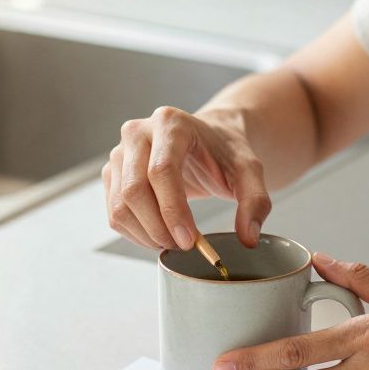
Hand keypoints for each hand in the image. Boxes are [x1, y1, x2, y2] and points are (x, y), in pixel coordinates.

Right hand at [102, 106, 271, 250]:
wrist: (207, 140)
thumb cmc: (224, 151)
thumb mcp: (250, 171)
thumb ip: (255, 201)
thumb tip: (248, 238)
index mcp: (170, 123)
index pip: (161, 170)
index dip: (172, 210)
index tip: (189, 240)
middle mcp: (138, 132)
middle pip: (134, 190)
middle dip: (159, 228)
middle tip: (185, 246)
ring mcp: (120, 153)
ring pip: (120, 206)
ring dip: (146, 235)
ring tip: (175, 242)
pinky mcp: (113, 174)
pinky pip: (114, 213)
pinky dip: (136, 234)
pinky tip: (160, 235)